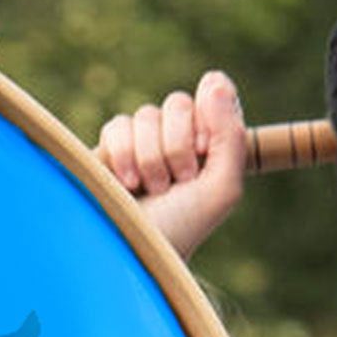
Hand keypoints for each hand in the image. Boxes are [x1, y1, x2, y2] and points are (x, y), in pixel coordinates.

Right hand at [96, 70, 247, 260]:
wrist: (130, 257)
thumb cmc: (180, 230)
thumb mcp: (222, 187)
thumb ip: (230, 132)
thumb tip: (213, 79)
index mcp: (208, 146)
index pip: (212, 97)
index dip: (206, 123)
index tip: (202, 156)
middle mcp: (174, 141)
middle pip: (178, 103)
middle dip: (177, 145)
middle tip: (176, 182)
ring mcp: (139, 146)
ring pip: (146, 115)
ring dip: (150, 156)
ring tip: (149, 190)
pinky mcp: (106, 153)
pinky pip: (117, 126)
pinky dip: (123, 153)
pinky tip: (124, 184)